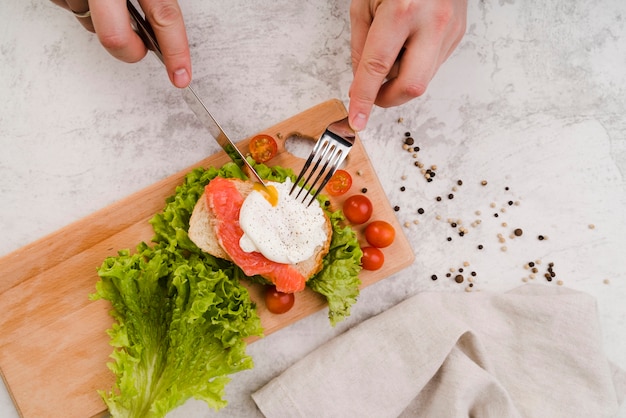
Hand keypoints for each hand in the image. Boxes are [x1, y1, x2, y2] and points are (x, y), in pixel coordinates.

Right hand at [50, 0, 191, 87]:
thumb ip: (153, 1)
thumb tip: (162, 34)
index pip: (163, 17)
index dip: (176, 50)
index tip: (181, 77)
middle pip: (115, 38)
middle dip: (130, 50)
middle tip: (139, 47)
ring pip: (90, 25)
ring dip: (101, 21)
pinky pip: (70, 9)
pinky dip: (83, 8)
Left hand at [348, 0, 466, 130]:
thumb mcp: (365, 2)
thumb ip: (360, 45)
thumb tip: (361, 81)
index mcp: (403, 10)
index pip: (378, 68)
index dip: (363, 98)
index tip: (357, 120)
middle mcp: (433, 23)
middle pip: (411, 87)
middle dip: (387, 99)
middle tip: (372, 93)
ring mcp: (451, 30)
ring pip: (422, 79)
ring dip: (399, 78)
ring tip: (393, 49)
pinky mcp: (459, 34)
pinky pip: (431, 65)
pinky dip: (414, 65)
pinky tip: (409, 43)